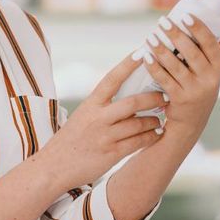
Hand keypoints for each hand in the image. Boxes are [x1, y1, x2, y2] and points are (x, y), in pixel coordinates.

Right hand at [37, 54, 166, 190]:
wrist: (54, 167)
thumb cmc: (71, 140)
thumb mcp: (82, 116)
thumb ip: (102, 106)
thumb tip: (126, 94)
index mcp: (90, 104)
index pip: (112, 79)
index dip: (128, 64)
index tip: (142, 52)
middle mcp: (98, 118)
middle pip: (132, 103)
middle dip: (153, 98)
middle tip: (165, 95)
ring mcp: (105, 136)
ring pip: (138, 124)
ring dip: (154, 120)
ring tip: (160, 119)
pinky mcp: (112, 153)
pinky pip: (138, 142)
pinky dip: (150, 137)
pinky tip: (156, 134)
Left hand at [143, 7, 219, 134]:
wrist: (193, 121)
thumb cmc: (203, 82)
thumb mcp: (215, 65)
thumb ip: (218, 39)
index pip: (211, 43)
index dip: (199, 28)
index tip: (185, 16)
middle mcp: (210, 78)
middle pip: (191, 52)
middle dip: (176, 35)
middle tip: (163, 21)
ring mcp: (195, 90)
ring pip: (175, 66)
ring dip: (161, 49)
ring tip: (150, 36)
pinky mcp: (179, 99)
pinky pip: (164, 79)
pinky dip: (154, 67)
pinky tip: (146, 56)